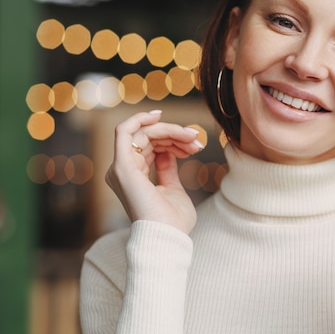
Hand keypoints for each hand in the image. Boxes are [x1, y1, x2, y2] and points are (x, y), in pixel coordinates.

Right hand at [105, 110, 205, 233]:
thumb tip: (170, 152)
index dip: (173, 140)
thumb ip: (168, 169)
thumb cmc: (173, 221)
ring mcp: (121, 168)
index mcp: (134, 178)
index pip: (152, 148)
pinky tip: (158, 116)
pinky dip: (139, 119)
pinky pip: (123, 131)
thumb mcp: (173, 188)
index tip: (194, 142)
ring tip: (191, 137)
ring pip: (143, 133)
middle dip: (175, 134)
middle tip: (196, 138)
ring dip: (170, 130)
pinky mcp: (122, 166)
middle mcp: (123, 171)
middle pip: (149, 138)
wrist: (168, 236)